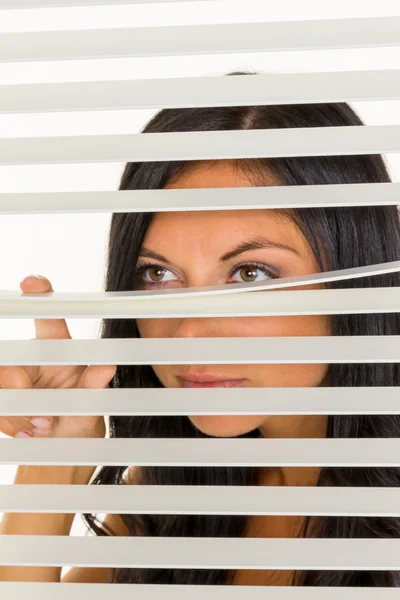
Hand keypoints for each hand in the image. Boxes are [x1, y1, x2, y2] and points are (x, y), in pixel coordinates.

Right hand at [0, 275, 115, 438]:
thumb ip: (94, 387)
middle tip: (42, 415)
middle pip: (9, 358)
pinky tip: (28, 434)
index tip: (31, 283)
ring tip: (42, 428)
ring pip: (2, 381)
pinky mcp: (3, 398)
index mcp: (56, 347)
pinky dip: (11, 424)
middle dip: (16, 381)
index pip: (47, 315)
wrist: (64, 449)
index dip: (38, 293)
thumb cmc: (80, 417)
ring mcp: (13, 379)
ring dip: (17, 413)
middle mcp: (31, 357)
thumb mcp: (92, 406)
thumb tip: (107, 368)